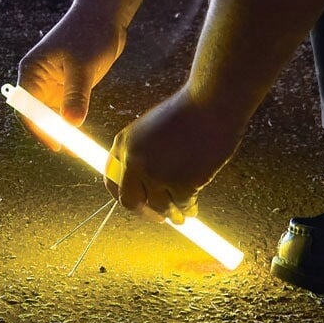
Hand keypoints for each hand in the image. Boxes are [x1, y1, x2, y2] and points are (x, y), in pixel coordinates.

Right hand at [17, 7, 124, 149]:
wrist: (104, 19)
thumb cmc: (90, 35)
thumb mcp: (83, 67)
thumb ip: (76, 95)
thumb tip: (70, 123)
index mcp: (32, 72)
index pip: (27, 109)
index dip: (39, 129)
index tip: (56, 144)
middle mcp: (38, 80)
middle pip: (38, 116)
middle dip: (51, 134)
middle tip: (71, 150)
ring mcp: (52, 85)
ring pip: (52, 116)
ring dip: (62, 131)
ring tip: (79, 147)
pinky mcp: (67, 87)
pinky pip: (65, 110)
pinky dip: (72, 122)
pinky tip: (82, 134)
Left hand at [105, 87, 243, 223]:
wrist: (212, 104)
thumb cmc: (188, 113)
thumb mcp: (152, 129)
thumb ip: (141, 154)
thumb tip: (145, 187)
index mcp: (124, 144)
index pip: (111, 182)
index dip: (125, 198)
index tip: (137, 206)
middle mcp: (135, 161)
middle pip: (131, 202)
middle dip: (145, 214)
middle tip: (158, 218)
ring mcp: (157, 173)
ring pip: (160, 207)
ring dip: (171, 214)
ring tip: (180, 216)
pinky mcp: (181, 182)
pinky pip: (183, 204)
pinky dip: (188, 209)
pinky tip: (193, 208)